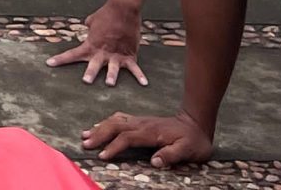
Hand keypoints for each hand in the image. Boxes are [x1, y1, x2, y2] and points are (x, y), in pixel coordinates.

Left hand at [49, 0, 149, 86]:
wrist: (123, 8)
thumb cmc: (106, 13)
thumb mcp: (93, 20)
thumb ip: (89, 26)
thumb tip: (87, 24)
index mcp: (90, 44)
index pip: (73, 53)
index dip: (61, 59)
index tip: (49, 64)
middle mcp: (102, 51)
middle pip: (94, 64)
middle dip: (90, 73)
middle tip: (86, 81)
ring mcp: (116, 54)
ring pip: (113, 67)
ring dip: (111, 75)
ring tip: (110, 83)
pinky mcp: (129, 55)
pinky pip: (135, 68)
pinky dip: (140, 76)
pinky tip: (144, 84)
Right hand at [83, 111, 210, 167]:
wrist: (196, 123)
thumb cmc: (193, 140)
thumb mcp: (188, 150)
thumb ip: (171, 155)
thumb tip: (154, 162)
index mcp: (151, 132)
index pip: (127, 138)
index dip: (114, 146)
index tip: (102, 155)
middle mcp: (142, 124)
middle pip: (115, 126)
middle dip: (99, 134)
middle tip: (84, 143)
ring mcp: (140, 121)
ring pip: (115, 121)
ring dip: (99, 127)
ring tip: (85, 135)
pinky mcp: (140, 121)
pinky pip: (119, 119)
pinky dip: (106, 122)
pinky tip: (99, 126)